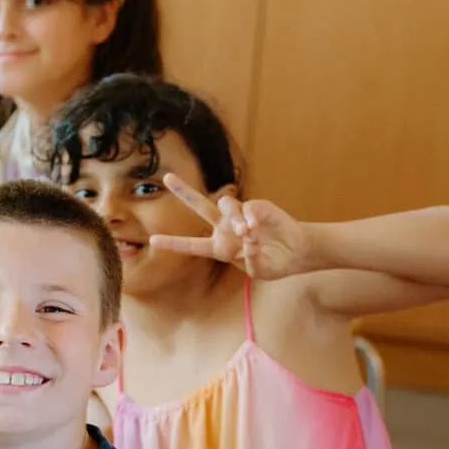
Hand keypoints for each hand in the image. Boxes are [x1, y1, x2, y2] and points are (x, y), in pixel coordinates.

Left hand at [151, 174, 314, 279]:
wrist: (296, 253)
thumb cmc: (273, 263)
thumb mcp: (260, 271)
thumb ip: (251, 261)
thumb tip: (248, 241)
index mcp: (219, 247)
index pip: (192, 245)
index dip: (173, 243)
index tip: (152, 241)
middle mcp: (225, 227)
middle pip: (200, 206)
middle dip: (184, 191)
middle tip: (167, 178)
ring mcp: (241, 215)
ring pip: (227, 204)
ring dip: (234, 219)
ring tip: (247, 234)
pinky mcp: (259, 207)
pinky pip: (250, 207)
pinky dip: (252, 216)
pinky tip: (256, 227)